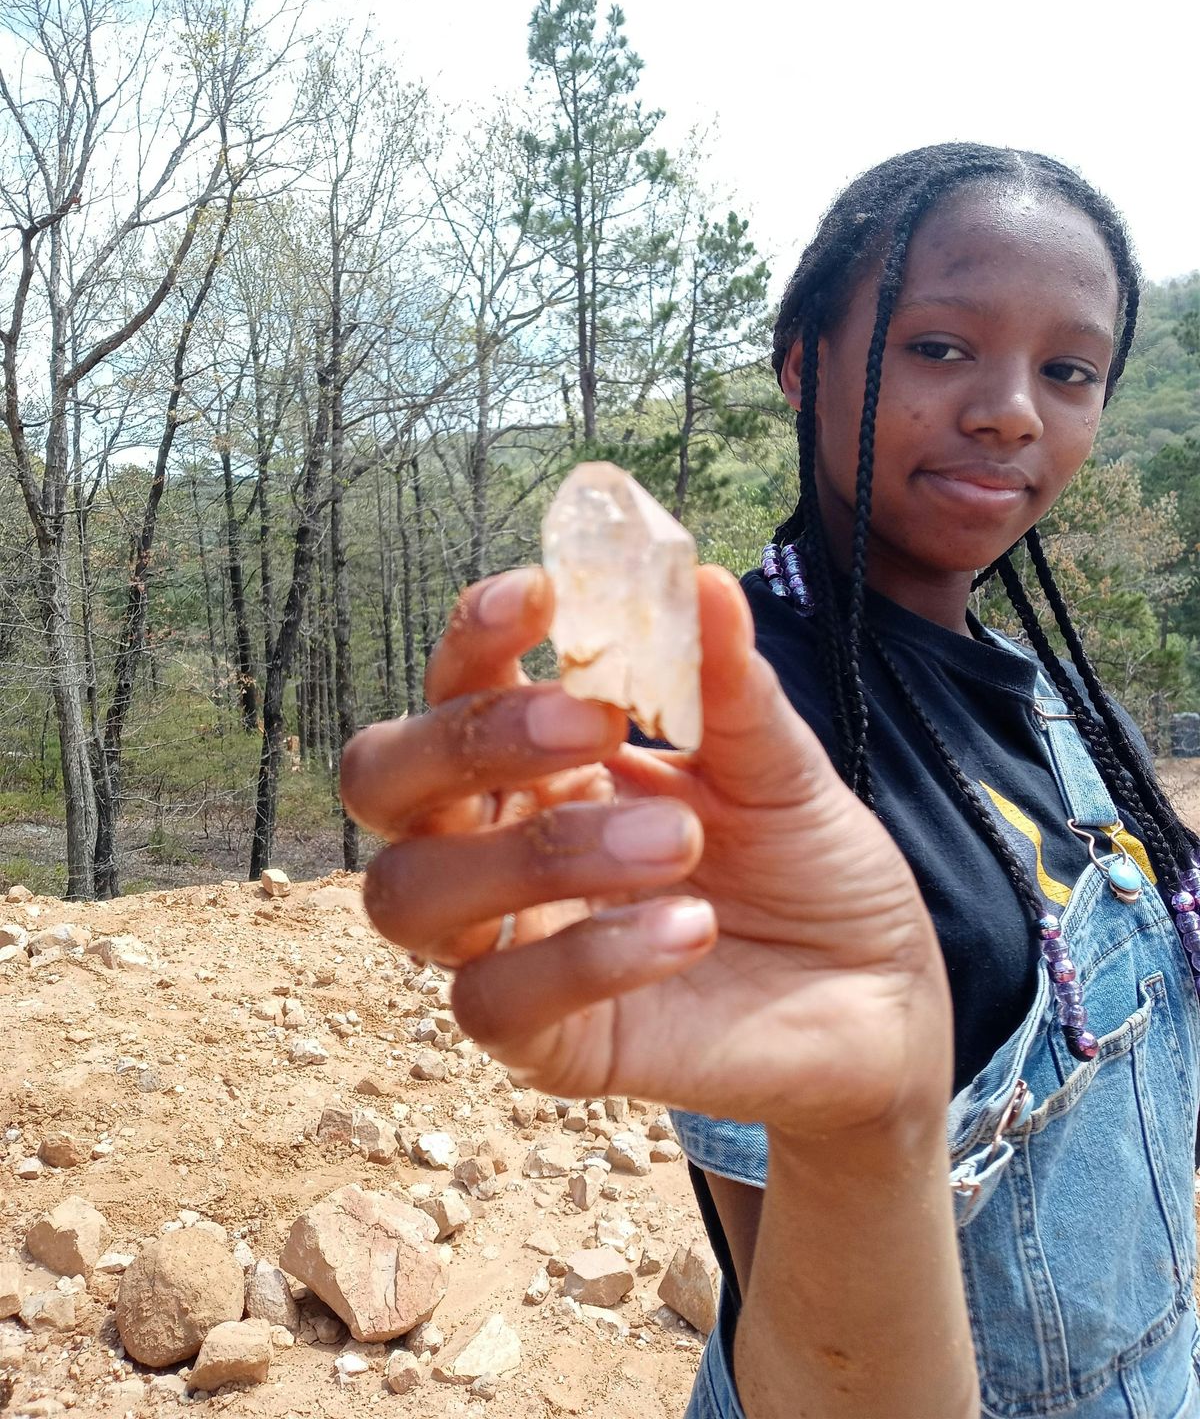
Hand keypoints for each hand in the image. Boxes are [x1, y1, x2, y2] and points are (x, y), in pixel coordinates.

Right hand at [341, 565, 952, 1141]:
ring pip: (411, 894)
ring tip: (680, 838)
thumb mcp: (776, 762)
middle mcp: (495, 843)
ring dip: (534, 850)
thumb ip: (726, 683)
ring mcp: (508, 944)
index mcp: (538, 759)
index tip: (544, 596)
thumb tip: (698, 578)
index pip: (453, 687)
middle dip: (465, 738)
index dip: (473, 638)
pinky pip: (495, 1003)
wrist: (879, 992)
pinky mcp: (543, 1045)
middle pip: (381, 783)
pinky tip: (692, 928)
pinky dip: (589, 957)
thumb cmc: (809, 861)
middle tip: (591, 722)